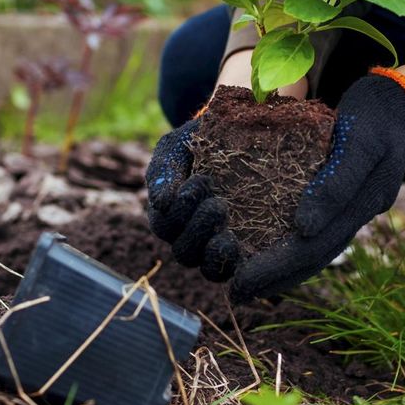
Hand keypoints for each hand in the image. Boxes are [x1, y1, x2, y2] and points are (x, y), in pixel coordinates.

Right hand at [145, 119, 238, 277]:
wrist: (242, 134)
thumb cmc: (202, 140)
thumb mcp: (176, 147)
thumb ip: (163, 172)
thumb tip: (161, 204)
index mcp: (170, 212)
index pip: (165, 226)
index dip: (179, 211)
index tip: (201, 179)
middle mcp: (189, 234)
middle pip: (183, 251)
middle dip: (198, 229)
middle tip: (218, 204)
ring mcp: (215, 245)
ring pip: (205, 267)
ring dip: (214, 253)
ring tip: (228, 233)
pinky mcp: (244, 250)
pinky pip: (231, 270)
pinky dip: (232, 263)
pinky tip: (239, 245)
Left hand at [229, 70, 404, 302]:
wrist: (401, 101)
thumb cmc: (375, 114)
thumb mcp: (359, 141)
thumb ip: (335, 183)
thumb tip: (303, 228)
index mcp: (362, 204)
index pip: (314, 247)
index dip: (277, 267)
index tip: (242, 281)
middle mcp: (358, 213)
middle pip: (313, 257)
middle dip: (274, 277)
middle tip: (235, 292)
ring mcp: (355, 209)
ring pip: (317, 250)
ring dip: (283, 270)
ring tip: (247, 283)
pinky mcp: (346, 199)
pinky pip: (319, 232)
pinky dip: (293, 247)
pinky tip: (269, 252)